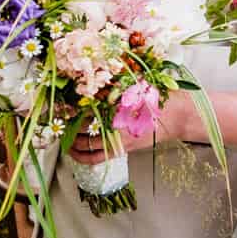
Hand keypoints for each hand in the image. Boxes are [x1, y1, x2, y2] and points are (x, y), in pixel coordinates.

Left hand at [67, 95, 187, 164]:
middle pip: (83, 127)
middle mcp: (116, 125)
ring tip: (63, 135)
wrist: (177, 116)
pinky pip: (96, 157)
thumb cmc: (158, 98)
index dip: (72, 109)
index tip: (63, 106)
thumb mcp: (137, 84)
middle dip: (69, 124)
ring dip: (71, 141)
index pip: (87, 110)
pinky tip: (73, 152)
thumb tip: (95, 80)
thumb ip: (116, 84)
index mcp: (118, 107)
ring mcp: (117, 139)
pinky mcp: (121, 149)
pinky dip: (82, 156)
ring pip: (86, 144)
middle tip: (59, 119)